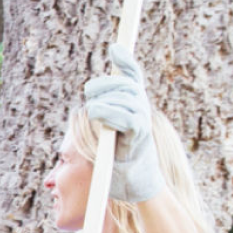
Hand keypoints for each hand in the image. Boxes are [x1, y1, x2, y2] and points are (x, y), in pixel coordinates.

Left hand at [83, 42, 161, 203]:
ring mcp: (143, 122)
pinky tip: (98, 114)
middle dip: (103, 85)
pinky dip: (110, 113)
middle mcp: (142, 110)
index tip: (114, 48)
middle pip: (124, 85)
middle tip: (89, 94)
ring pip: (123, 98)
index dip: (125, 61)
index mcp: (135, 105)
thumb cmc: (119, 160)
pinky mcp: (139, 137)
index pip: (133, 77)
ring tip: (93, 111)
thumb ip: (104, 116)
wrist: (136, 185)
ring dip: (104, 100)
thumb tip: (89, 106)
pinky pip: (126, 118)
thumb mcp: (110, 134)